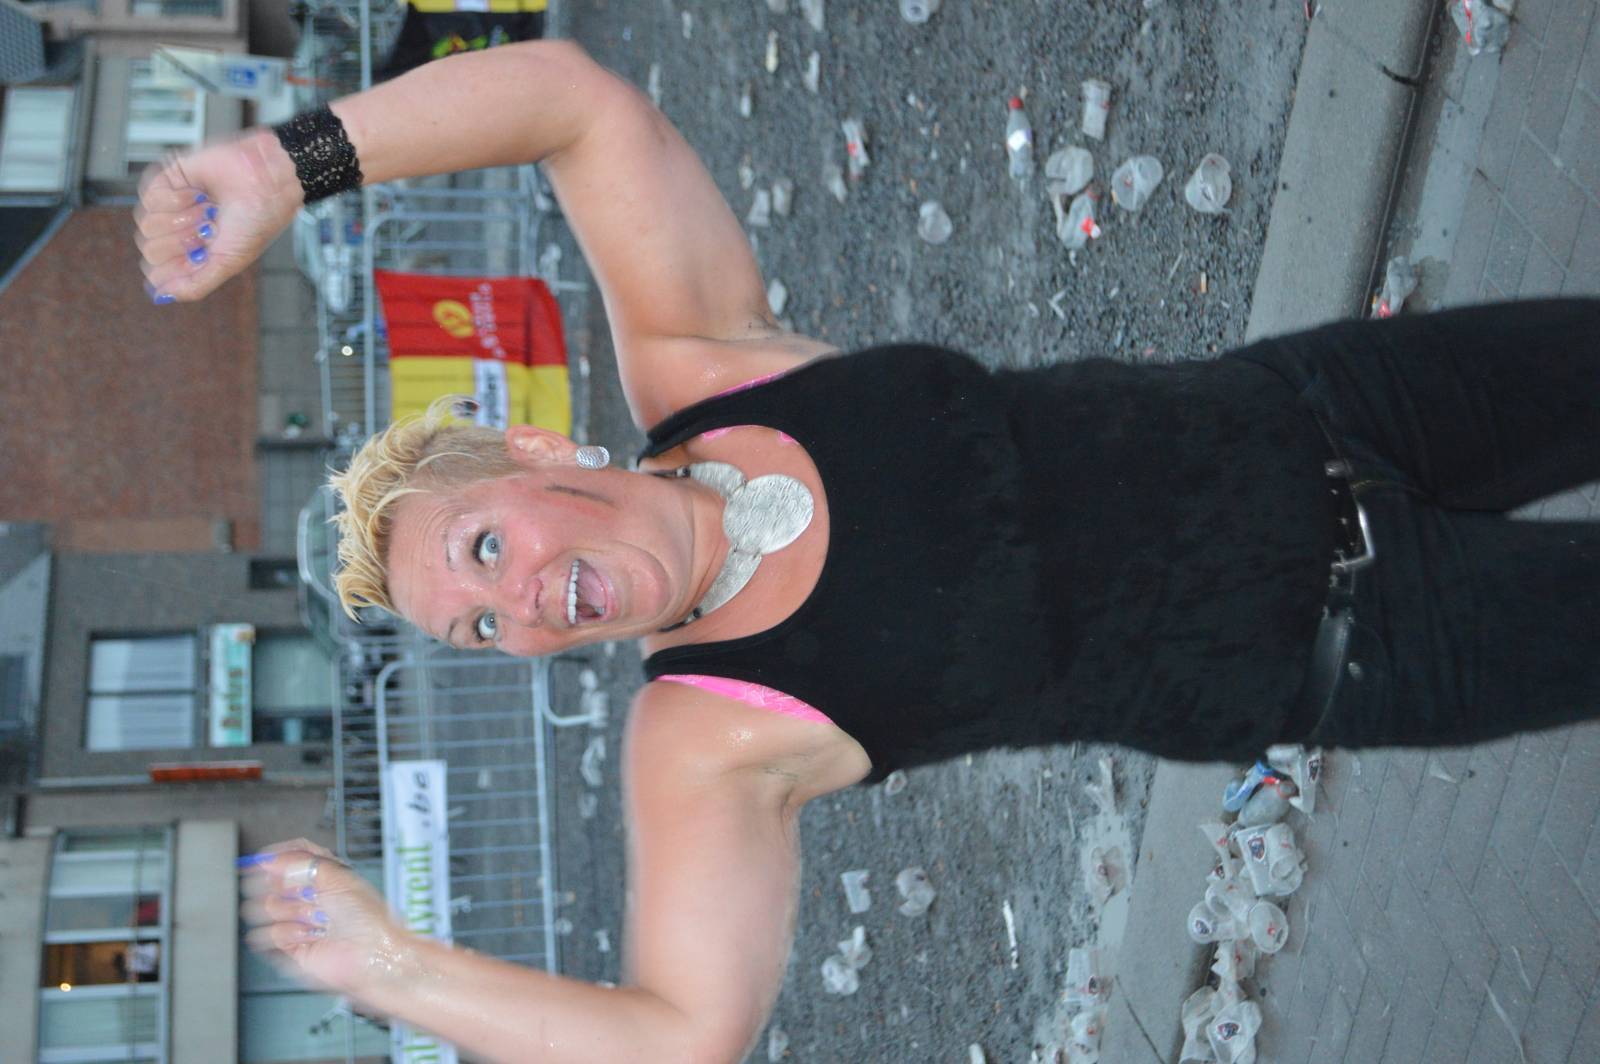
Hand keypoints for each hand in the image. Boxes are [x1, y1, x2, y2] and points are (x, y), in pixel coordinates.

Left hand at [134, 129, 302, 303]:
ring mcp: (169, 208)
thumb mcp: (228, 263)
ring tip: (207, 210)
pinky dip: (178, 199)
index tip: (198, 256)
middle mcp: (177, 233)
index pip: (159, 273)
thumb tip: (161, 295)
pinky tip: (198, 195)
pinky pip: (150, 199)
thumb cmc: (256, 220)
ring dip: (184, 219)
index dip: (176, 267)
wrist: (265, 182)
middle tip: (209, 229)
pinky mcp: (166, 181)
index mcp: (192, 256)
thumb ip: (195, 284)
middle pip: (151, 250)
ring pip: (147, 226)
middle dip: (184, 241)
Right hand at [239, 837, 415, 1003]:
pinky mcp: (294, 945)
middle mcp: (314, 898)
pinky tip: (305, 935)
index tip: (262, 861)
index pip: (296, 859)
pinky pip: (271, 934)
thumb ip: (302, 862)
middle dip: (282, 887)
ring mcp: (302, 921)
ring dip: (287, 911)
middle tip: (295, 892)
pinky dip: (286, 933)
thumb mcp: (338, 877)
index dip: (278, 858)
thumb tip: (271, 859)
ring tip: (309, 918)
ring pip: (270, 907)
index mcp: (327, 877)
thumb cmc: (368, 918)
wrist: (370, 955)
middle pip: (277, 884)